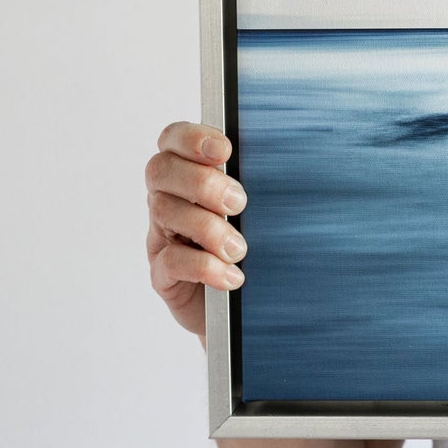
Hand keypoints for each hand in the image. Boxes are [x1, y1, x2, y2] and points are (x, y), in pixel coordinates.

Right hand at [144, 121, 248, 337]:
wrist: (242, 308)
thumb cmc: (252, 246)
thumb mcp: (257, 210)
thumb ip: (258, 183)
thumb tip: (285, 161)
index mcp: (188, 174)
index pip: (173, 139)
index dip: (192, 138)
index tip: (224, 151)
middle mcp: (168, 199)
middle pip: (161, 171)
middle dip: (202, 182)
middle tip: (238, 202)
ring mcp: (162, 237)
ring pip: (166, 212)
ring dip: (208, 228)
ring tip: (239, 249)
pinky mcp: (163, 275)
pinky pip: (171, 262)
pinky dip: (204, 267)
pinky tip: (231, 276)